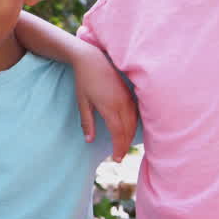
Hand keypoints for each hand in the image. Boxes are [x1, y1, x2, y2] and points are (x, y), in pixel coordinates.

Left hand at [71, 43, 137, 160]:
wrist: (92, 59)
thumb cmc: (84, 81)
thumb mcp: (82, 102)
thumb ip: (87, 122)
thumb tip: (89, 140)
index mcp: (110, 107)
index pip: (119, 134)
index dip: (119, 148)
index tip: (115, 159)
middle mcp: (122, 104)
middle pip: (128, 131)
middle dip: (125, 146)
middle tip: (119, 158)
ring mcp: (128, 98)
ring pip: (134, 123)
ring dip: (130, 137)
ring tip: (123, 147)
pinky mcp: (130, 94)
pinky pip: (136, 114)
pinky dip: (134, 126)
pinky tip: (130, 131)